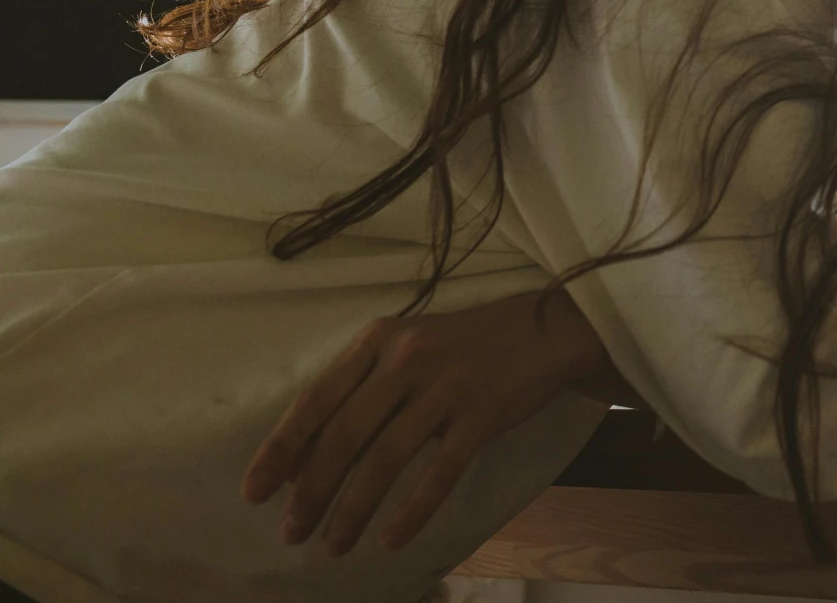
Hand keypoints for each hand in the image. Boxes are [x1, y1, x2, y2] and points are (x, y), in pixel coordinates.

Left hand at [242, 287, 626, 556]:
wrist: (543, 330)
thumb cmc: (460, 347)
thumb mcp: (404, 349)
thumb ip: (358, 391)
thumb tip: (302, 460)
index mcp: (377, 341)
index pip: (315, 399)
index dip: (281, 450)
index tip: (254, 494)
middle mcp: (406, 359)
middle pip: (345, 433)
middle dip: (312, 490)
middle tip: (291, 533)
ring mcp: (447, 385)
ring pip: (386, 457)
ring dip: (353, 508)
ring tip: (334, 546)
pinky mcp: (483, 412)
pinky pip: (440, 470)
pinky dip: (413, 509)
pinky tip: (392, 539)